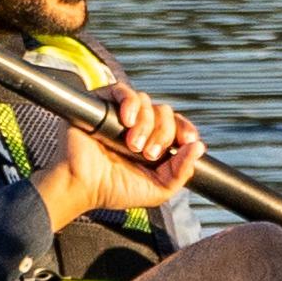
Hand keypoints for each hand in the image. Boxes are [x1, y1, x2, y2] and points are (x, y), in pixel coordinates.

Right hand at [29, 81, 201, 229]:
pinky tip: (126, 122)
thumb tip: (199, 148)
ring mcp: (120, 114)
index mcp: (153, 142)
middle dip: (163, 134)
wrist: (82, 187)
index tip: (188, 142)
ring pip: (147, 102)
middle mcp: (139, 125)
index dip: (186, 130)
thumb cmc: (113, 189)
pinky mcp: (102, 104)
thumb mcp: (157, 189)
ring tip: (132, 146)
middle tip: (148, 155)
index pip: (178, 125)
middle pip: (165, 113)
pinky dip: (130, 103)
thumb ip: (181, 172)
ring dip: (145, 124)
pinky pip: (123, 91)